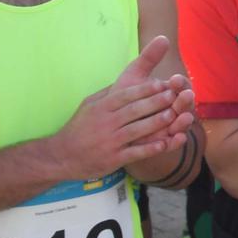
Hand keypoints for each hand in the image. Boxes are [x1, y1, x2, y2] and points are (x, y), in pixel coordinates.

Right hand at [53, 37, 192, 178]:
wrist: (61, 156)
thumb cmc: (79, 128)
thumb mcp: (89, 106)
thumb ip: (108, 94)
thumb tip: (126, 80)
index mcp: (100, 108)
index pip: (125, 95)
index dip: (144, 89)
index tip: (162, 83)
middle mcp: (105, 123)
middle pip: (134, 110)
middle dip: (156, 102)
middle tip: (175, 95)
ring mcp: (110, 141)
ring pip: (137, 130)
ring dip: (157, 123)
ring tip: (175, 115)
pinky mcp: (113, 158)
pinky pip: (135, 152)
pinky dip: (151, 148)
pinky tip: (166, 143)